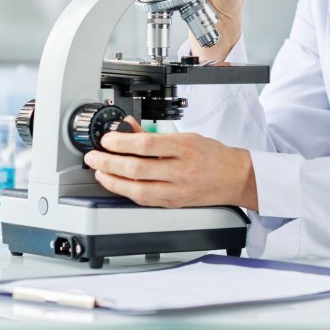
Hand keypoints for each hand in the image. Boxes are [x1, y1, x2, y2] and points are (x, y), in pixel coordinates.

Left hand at [84, 117, 258, 210]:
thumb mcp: (187, 137)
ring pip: (137, 189)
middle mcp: (182, 170)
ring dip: (112, 181)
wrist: (235, 178)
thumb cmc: (214, 156)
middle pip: (137, 169)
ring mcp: (178, 189)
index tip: (107, 139)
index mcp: (186, 147)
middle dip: (109, 163)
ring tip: (100, 172)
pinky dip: (126, 191)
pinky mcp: (174, 203)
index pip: (146, 145)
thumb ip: (155, 134)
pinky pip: (144, 199)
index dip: (121, 142)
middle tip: (94, 157)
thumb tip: (129, 127)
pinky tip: (116, 184)